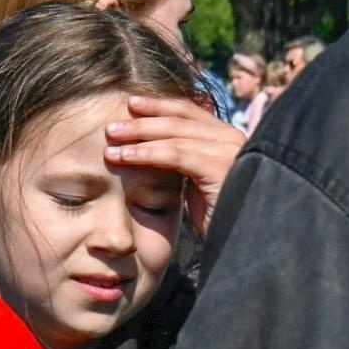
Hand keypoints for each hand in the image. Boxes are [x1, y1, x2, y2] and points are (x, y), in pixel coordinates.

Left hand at [104, 95, 245, 235]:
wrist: (238, 243)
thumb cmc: (217, 218)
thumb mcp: (197, 181)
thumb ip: (184, 159)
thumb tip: (154, 144)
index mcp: (227, 137)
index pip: (189, 111)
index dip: (158, 106)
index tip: (131, 105)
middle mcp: (232, 137)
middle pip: (180, 117)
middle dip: (144, 118)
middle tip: (112, 125)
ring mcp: (229, 150)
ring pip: (175, 134)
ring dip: (138, 136)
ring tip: (110, 140)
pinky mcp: (219, 167)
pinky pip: (176, 155)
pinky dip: (147, 153)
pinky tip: (125, 156)